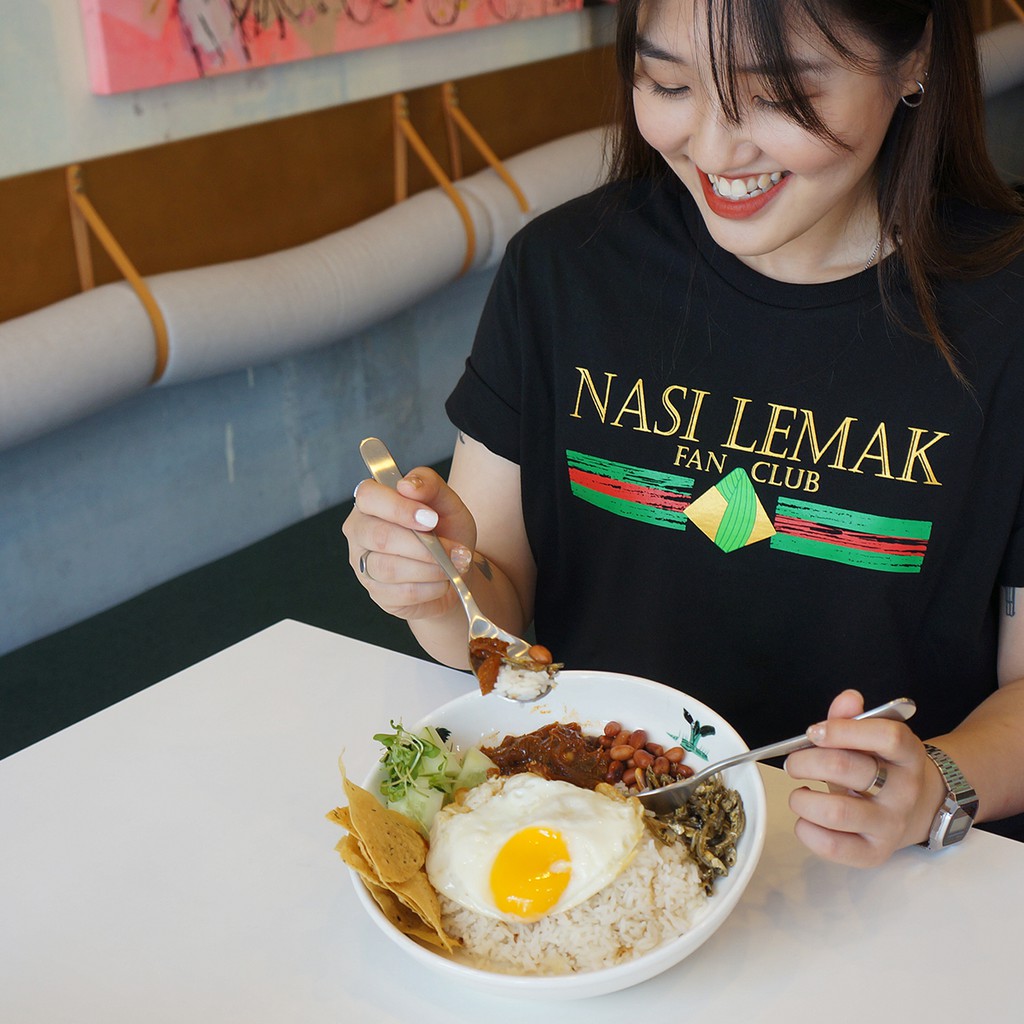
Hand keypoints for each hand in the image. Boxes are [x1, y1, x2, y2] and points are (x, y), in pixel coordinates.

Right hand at [342, 467, 476, 621]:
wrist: (455, 568)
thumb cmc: (446, 530)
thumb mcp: (447, 501)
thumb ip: (429, 484)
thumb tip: (408, 485)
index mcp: (371, 502)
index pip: (369, 497)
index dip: (399, 508)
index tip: (431, 519)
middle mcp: (360, 532)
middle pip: (379, 536)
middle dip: (423, 545)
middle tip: (454, 549)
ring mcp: (364, 565)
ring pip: (390, 568)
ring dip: (431, 568)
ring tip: (453, 565)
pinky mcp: (377, 594)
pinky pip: (401, 593)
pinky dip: (430, 588)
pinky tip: (442, 581)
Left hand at [784, 689, 944, 866]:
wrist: (919, 810)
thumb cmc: (884, 768)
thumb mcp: (873, 739)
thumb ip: (854, 718)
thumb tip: (848, 699)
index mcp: (908, 755)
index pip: (886, 736)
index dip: (843, 730)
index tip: (814, 732)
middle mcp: (904, 791)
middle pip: (847, 769)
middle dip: (806, 761)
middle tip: (793, 763)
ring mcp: (891, 825)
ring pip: (837, 812)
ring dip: (803, 800)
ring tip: (799, 793)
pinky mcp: (875, 854)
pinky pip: (833, 847)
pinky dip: (806, 830)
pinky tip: (805, 818)